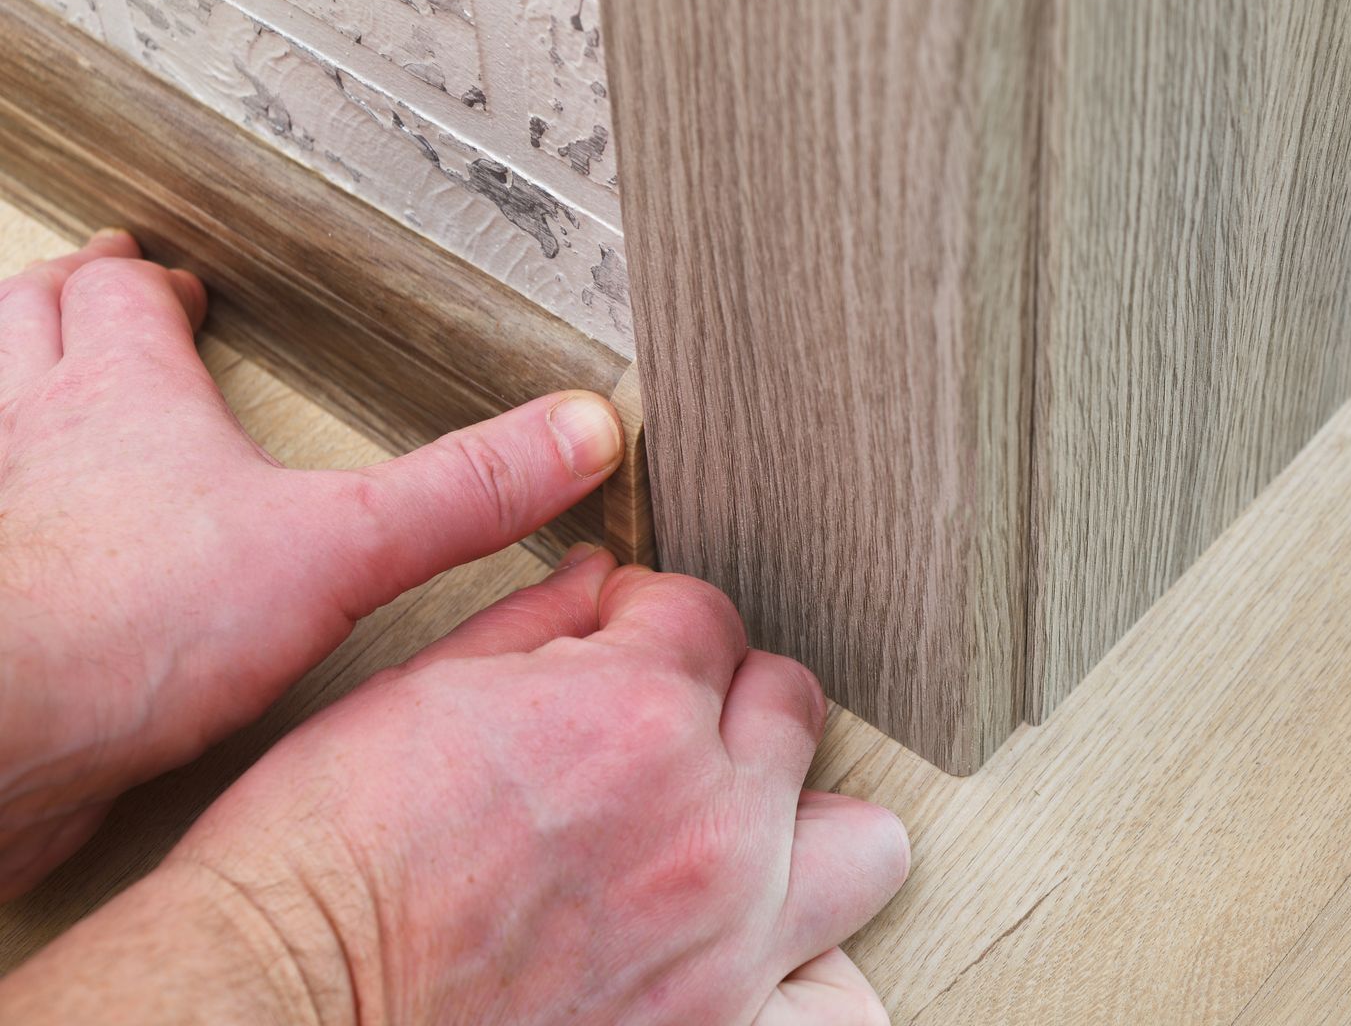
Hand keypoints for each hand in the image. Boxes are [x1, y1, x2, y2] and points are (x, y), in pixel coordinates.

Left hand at [0, 230, 625, 895]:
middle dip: (68, 302)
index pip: (126, 298)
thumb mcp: (340, 547)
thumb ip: (461, 494)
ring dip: (16, 382)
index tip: (183, 282)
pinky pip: (1, 536)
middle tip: (99, 291)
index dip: (155, 281)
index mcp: (124, 396)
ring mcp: (1, 521)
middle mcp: (38, 437)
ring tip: (50, 383)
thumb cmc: (122, 628)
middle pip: (32, 325)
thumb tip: (575, 434)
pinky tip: (46, 547)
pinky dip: (18, 517)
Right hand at [0, 553, 908, 1024]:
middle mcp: (707, 819)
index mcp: (636, 711)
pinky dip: (813, 975)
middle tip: (662, 731)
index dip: (651, 619)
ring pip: (861, 841)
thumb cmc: (324, 858)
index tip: (617, 645)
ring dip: (800, 822)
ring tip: (729, 838)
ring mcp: (727, 934)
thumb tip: (601, 581)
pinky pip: (839, 1009)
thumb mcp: (418, 689)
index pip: (708, 613)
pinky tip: (757, 953)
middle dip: (727, 698)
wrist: (275, 1001)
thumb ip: (537, 621)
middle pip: (791, 704)